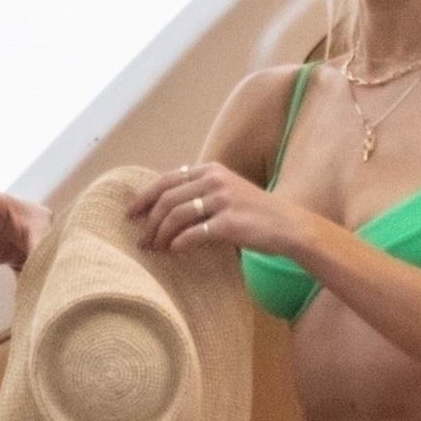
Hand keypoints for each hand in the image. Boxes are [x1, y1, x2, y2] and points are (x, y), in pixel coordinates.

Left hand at [124, 162, 303, 257]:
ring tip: (154, 249)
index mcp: (211, 169)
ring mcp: (223, 200)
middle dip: (148, 221)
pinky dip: (178, 243)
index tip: (131, 214)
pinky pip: (193, 234)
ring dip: (159, 235)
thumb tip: (166, 195)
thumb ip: (200, 188)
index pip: (167, 180)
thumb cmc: (255, 211)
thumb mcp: (227, 188)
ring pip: (176, 216)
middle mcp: (215, 180)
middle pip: (167, 199)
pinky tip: (174, 251)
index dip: (145, 197)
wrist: (289, 226)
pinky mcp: (230, 223)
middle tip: (140, 239)